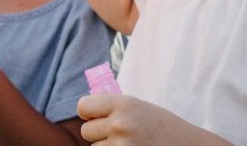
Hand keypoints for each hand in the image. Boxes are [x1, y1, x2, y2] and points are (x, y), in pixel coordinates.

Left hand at [78, 94, 227, 144]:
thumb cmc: (162, 127)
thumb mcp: (139, 108)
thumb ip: (113, 108)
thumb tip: (84, 110)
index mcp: (123, 104)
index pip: (83, 106)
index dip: (88, 113)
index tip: (94, 116)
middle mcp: (120, 124)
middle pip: (86, 131)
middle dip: (99, 134)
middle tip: (119, 134)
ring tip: (131, 143)